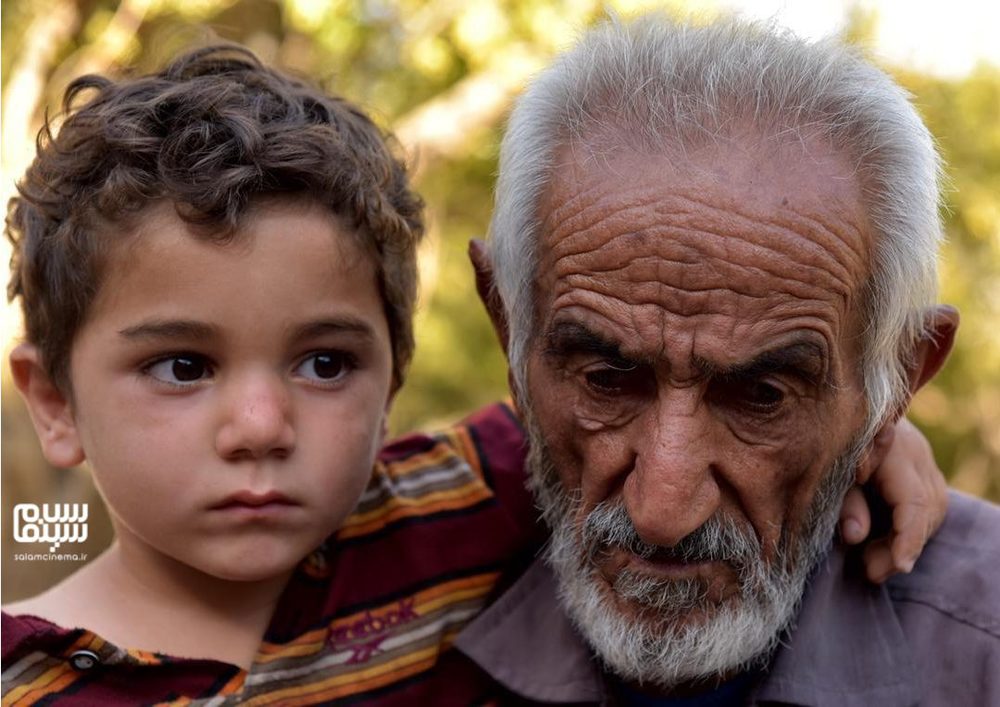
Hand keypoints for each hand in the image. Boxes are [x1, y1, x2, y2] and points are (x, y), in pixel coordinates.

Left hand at [839, 417, 948, 582]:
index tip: (899, 566)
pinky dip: (910, 529)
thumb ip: (844, 503)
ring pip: (932, 510)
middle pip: (927, 510)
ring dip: (907, 541)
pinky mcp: (923, 468)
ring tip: (874, 564)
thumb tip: (855, 537)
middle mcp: (917, 454)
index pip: (914, 502)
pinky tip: (886, 546)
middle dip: (903, 546)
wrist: (841, 408)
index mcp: (894, 450)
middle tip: (872, 571)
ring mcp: (924, 460)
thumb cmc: (827, 442)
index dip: (908, 537)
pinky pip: (928, 505)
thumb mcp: (829, 473)